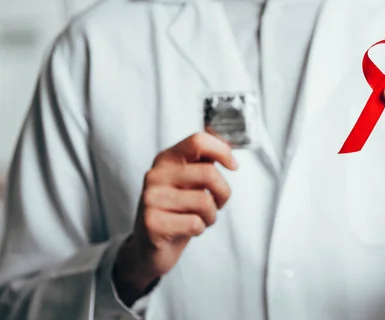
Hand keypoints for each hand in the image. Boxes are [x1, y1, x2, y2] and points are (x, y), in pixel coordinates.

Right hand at [113, 133, 237, 304]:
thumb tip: (226, 138)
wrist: (149, 247)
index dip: (222, 151)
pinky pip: (195, 223)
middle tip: (217, 204)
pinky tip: (188, 230)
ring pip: (204, 201)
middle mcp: (156, 175)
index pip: (198, 140)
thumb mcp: (189, 181)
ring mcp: (151, 199)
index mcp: (167, 159)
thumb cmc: (177, 210)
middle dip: (223, 193)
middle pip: (209, 173)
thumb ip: (204, 159)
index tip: (233, 166)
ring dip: (211, 215)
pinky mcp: (152, 223)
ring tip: (200, 218)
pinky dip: (199, 229)